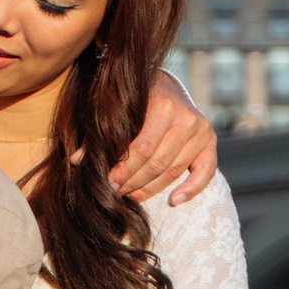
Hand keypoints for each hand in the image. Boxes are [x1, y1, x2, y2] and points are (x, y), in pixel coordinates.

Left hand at [111, 71, 218, 205]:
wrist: (164, 87)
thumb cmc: (134, 102)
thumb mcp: (116, 111)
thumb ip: (98, 135)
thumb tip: (78, 162)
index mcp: (162, 105)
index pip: (141, 149)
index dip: (122, 170)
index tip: (106, 184)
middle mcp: (185, 118)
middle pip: (156, 163)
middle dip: (132, 182)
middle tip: (114, 193)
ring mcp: (201, 130)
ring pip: (174, 170)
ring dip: (150, 188)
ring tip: (130, 196)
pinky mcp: (210, 141)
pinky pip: (206, 171)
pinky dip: (191, 189)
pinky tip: (174, 200)